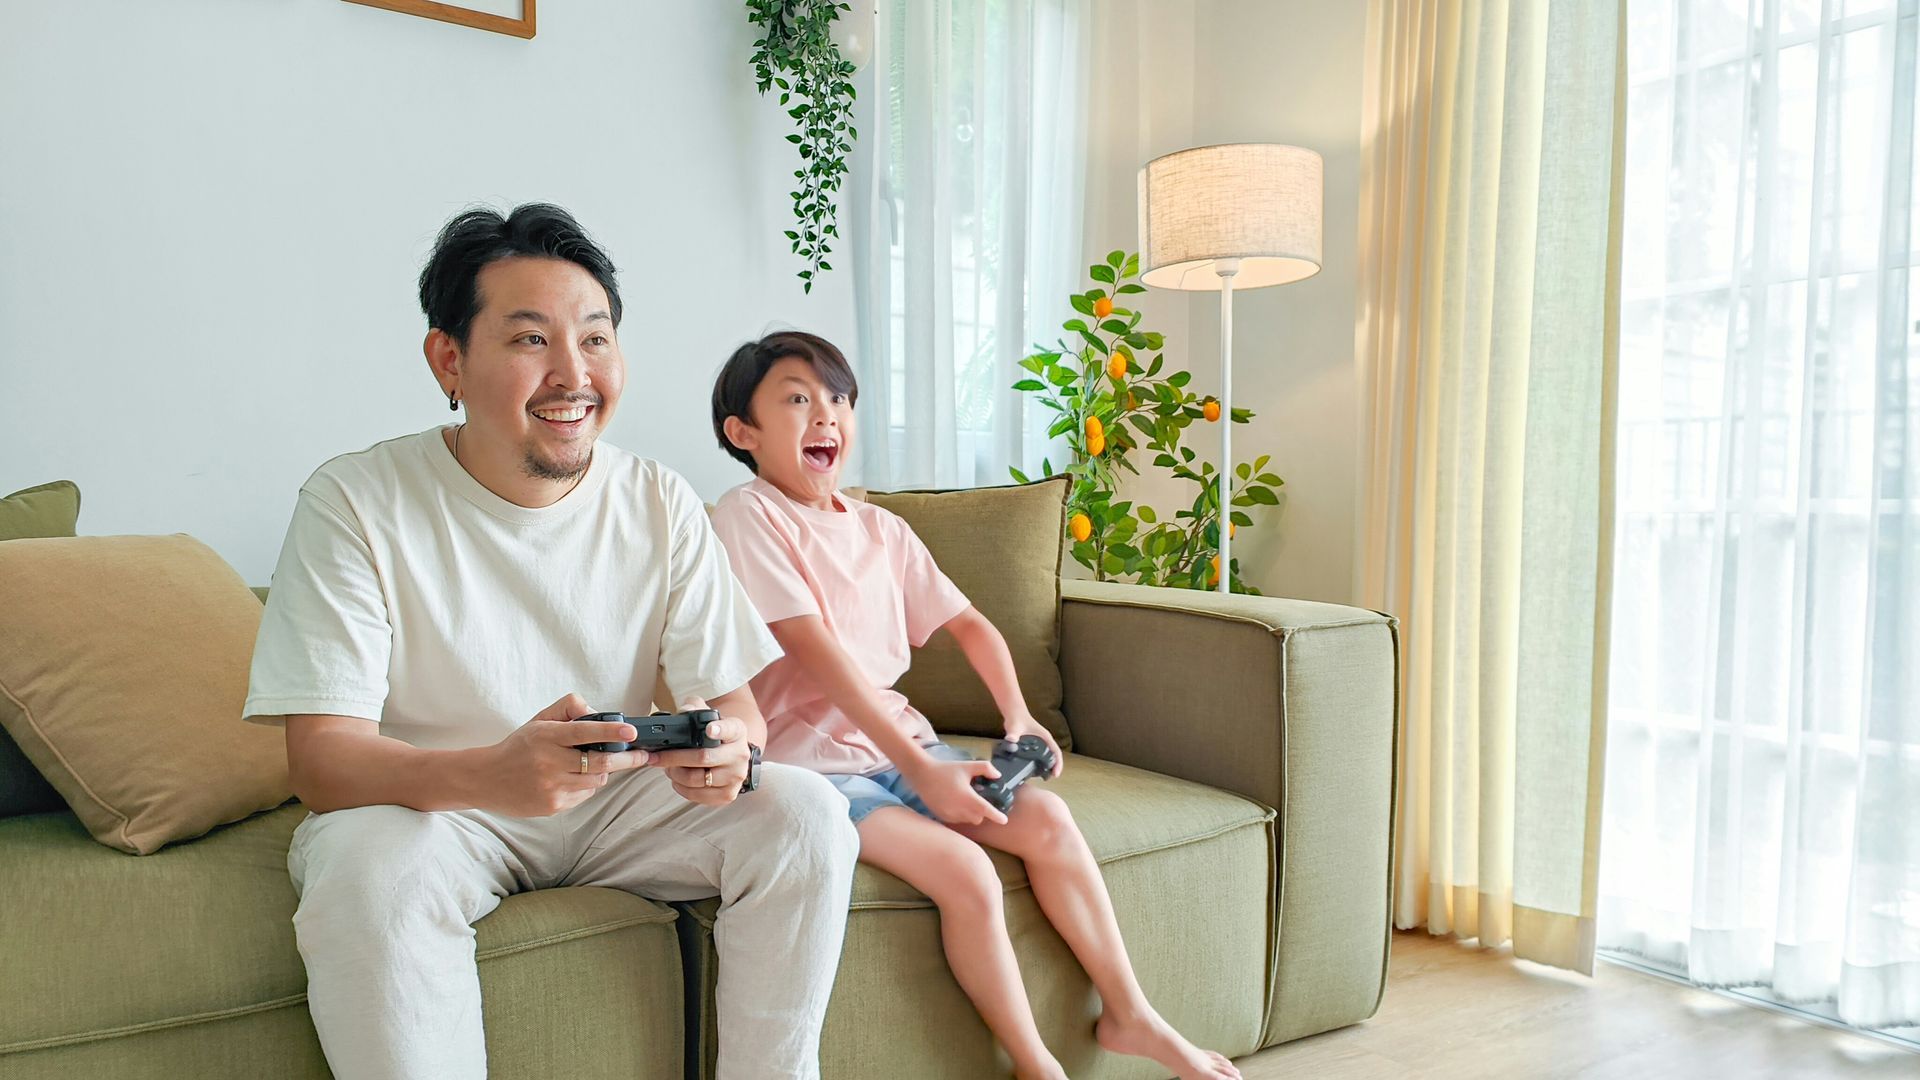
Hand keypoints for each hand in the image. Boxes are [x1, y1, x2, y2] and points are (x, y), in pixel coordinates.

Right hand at [476, 693, 647, 816]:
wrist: (486, 779)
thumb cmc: (518, 747)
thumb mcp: (539, 721)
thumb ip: (568, 709)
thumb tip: (597, 712)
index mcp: (546, 736)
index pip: (584, 732)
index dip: (610, 732)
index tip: (631, 732)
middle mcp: (549, 762)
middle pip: (599, 762)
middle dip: (626, 759)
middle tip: (642, 755)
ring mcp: (551, 786)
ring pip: (596, 780)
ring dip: (601, 772)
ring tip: (589, 764)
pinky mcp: (552, 805)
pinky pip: (584, 794)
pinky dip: (586, 785)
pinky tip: (571, 779)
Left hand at [650, 699, 753, 805]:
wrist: (733, 757)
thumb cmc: (716, 736)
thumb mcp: (708, 716)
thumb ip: (694, 707)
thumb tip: (684, 710)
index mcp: (736, 731)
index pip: (729, 729)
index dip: (719, 730)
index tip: (709, 729)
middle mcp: (740, 755)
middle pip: (703, 758)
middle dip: (674, 757)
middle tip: (657, 756)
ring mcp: (736, 777)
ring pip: (696, 779)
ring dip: (675, 773)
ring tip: (668, 767)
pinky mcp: (728, 795)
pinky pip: (698, 795)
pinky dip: (681, 788)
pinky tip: (677, 779)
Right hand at [901, 754, 1008, 826]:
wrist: (922, 775)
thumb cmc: (946, 769)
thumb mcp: (967, 765)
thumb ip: (985, 768)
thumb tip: (997, 775)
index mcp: (967, 797)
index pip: (985, 810)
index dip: (997, 816)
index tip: (1004, 820)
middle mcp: (958, 809)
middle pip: (978, 818)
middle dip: (981, 812)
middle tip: (978, 800)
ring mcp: (949, 814)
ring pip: (967, 821)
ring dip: (970, 814)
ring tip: (965, 800)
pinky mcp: (942, 817)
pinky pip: (956, 821)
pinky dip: (960, 815)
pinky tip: (956, 803)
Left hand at [1003, 714, 1063, 777]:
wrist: (1013, 713)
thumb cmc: (1017, 718)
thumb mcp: (1015, 727)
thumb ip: (1013, 734)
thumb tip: (1011, 740)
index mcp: (1045, 736)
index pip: (1056, 751)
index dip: (1058, 763)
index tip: (1056, 773)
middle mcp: (1044, 740)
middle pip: (1055, 755)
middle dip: (1055, 766)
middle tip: (1052, 777)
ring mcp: (1040, 742)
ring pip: (1049, 755)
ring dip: (1050, 765)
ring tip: (1046, 777)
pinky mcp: (1034, 744)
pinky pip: (1042, 755)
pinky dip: (1043, 763)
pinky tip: (1037, 770)